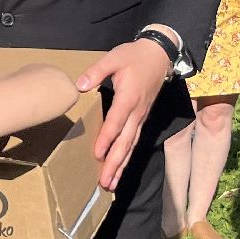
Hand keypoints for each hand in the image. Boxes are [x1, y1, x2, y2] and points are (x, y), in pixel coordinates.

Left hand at [76, 39, 171, 189]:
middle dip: (115, 163)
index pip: (117, 122)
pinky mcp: (142, 118)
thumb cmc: (134, 56)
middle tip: (105, 182)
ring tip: (111, 184)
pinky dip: (127, 156)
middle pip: (126, 141)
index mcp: (129, 98)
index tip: (97, 154)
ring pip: (131, 145)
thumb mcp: (113, 57)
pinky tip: (119, 168)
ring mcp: (141, 117)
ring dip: (121, 165)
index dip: (107, 138)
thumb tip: (80, 86)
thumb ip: (96, 71)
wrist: (159, 55)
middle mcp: (137, 112)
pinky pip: (134, 140)